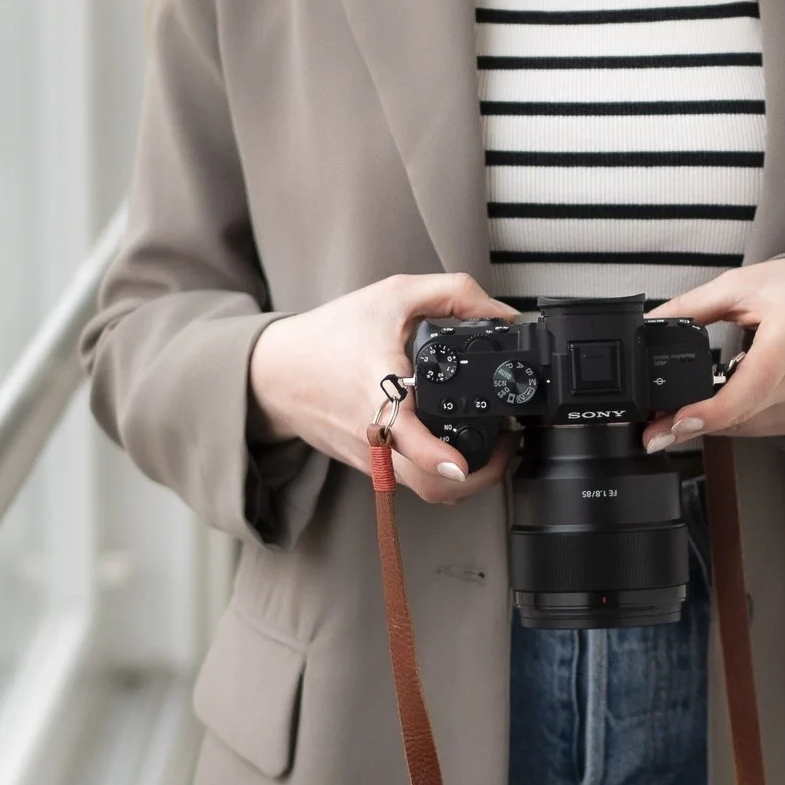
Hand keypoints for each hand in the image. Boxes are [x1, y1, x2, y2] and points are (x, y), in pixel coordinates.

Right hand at [248, 271, 515, 502]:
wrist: (277, 373)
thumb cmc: (331, 335)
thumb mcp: (393, 296)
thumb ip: (452, 294)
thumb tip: (501, 313)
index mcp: (378, 392)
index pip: (407, 438)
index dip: (437, 457)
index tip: (462, 464)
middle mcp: (378, 436)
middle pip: (431, 484)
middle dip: (482, 475)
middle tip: (507, 443)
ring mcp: (376, 459)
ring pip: (428, 490)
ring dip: (468, 479)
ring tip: (491, 445)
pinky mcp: (374, 468)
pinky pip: (415, 482)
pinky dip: (442, 472)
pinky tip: (457, 444)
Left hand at [643, 257, 784, 449]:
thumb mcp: (740, 285)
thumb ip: (691, 307)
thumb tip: (648, 326)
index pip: (754, 382)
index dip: (714, 409)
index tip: (677, 421)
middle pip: (742, 412)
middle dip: (692, 422)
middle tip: (652, 429)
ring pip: (746, 426)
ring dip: (711, 423)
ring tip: (681, 412)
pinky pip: (759, 427)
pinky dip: (734, 419)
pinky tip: (722, 404)